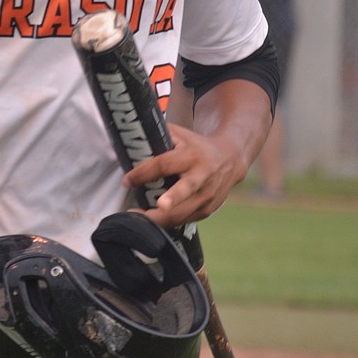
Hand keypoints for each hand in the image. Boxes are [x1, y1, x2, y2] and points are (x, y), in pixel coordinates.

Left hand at [123, 121, 249, 227]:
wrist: (230, 158)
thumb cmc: (196, 146)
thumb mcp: (181, 135)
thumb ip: (159, 136)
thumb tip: (129, 139)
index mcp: (192, 156)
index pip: (165, 164)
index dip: (144, 172)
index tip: (127, 181)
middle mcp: (202, 176)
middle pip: (184, 190)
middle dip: (172, 199)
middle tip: (158, 206)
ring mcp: (207, 195)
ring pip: (183, 212)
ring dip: (159, 219)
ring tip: (138, 219)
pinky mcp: (208, 210)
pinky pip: (184, 220)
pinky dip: (167, 222)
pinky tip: (152, 221)